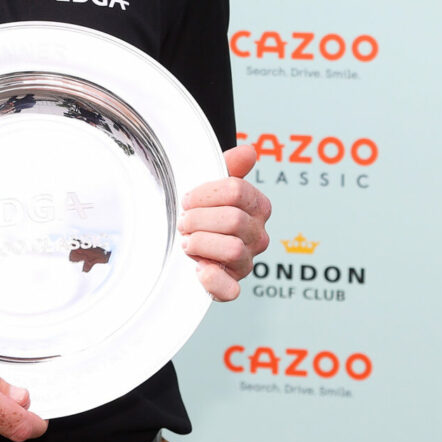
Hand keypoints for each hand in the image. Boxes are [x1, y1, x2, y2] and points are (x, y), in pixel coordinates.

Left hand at [179, 143, 272, 300]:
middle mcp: (257, 235)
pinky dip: (213, 280)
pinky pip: (231, 290)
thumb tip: (248, 151)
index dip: (205, 194)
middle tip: (184, 221)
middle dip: (200, 219)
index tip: (188, 199)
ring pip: (233, 250)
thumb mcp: (210, 185)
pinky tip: (198, 269)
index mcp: (257, 207)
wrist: (184, 240)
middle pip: (233, 220)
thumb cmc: (200, 210)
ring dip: (202, 243)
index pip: (237, 191)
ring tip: (187, 241)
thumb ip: (229, 166)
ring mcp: (246, 262)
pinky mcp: (231, 287)